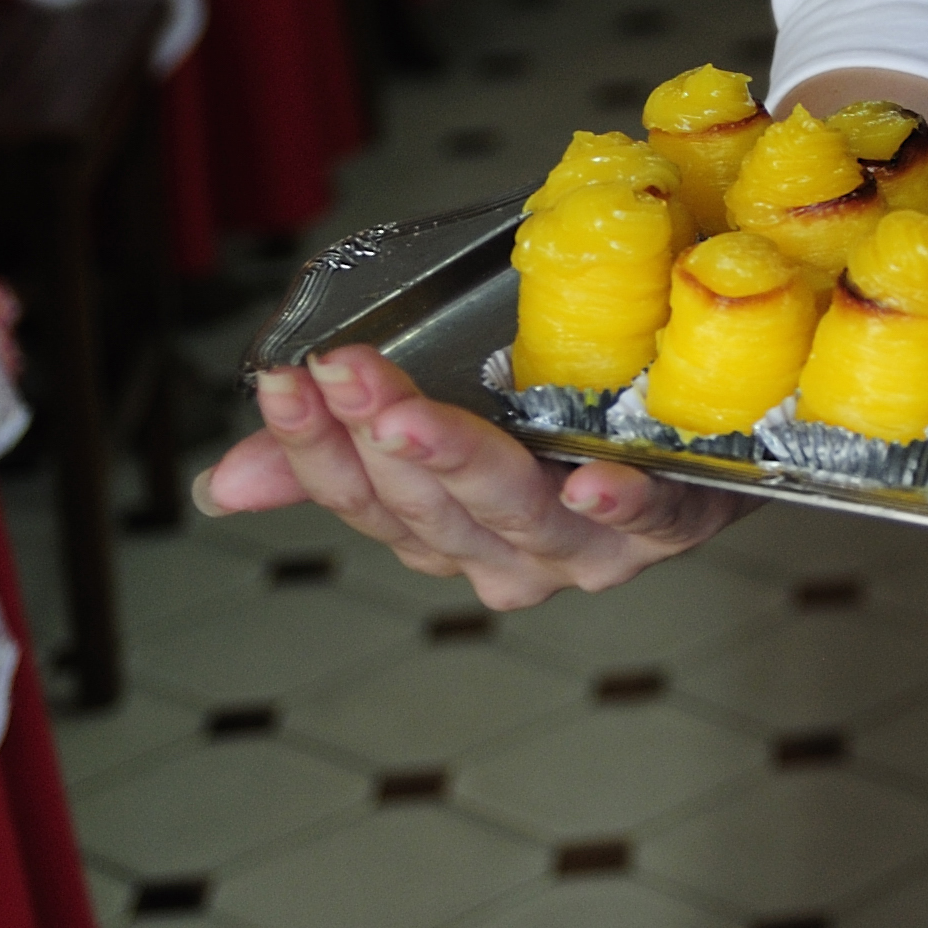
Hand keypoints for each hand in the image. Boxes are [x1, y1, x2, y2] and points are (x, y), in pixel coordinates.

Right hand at [206, 341, 733, 605]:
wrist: (708, 407)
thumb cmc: (564, 407)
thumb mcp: (447, 407)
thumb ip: (344, 444)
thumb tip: (220, 484)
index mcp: (445, 535)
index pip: (359, 500)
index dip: (312, 446)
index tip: (282, 378)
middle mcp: (510, 558)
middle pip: (428, 511)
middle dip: (376, 438)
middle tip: (341, 370)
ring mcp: (592, 549)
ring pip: (515, 512)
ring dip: (461, 461)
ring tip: (412, 418)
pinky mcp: (675, 521)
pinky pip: (649, 519)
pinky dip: (620, 502)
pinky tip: (593, 478)